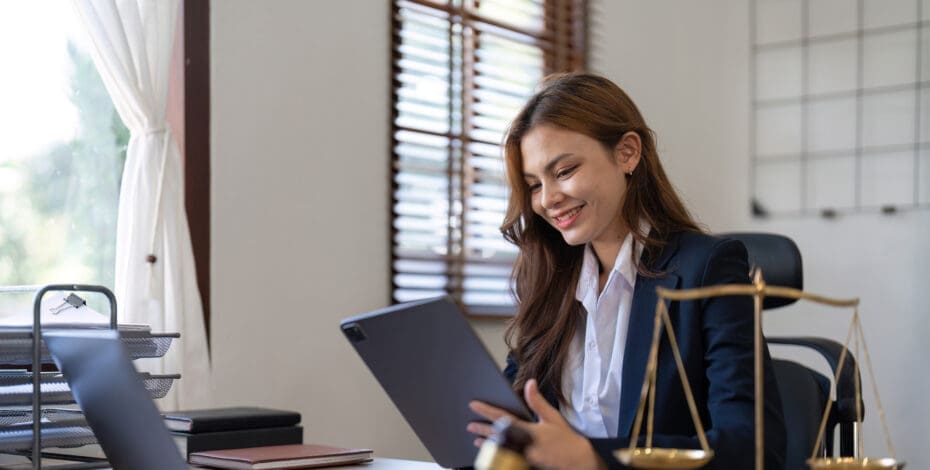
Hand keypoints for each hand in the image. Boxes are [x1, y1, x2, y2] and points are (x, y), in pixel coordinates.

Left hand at [467, 379, 603, 469]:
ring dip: (487, 445)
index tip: (474, 405)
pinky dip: (498, 455)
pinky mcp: (526, 465)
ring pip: (500, 450)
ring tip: (476, 439)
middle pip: (498, 437)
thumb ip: (537, 401)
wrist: (578, 461)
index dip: (487, 411)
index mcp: (530, 431)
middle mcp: (525, 445)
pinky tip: (492, 452)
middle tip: (470, 425)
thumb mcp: (552, 417)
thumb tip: (530, 383)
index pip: (503, 419)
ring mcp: (524, 458)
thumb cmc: (566, 438)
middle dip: (483, 430)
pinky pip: (508, 459)